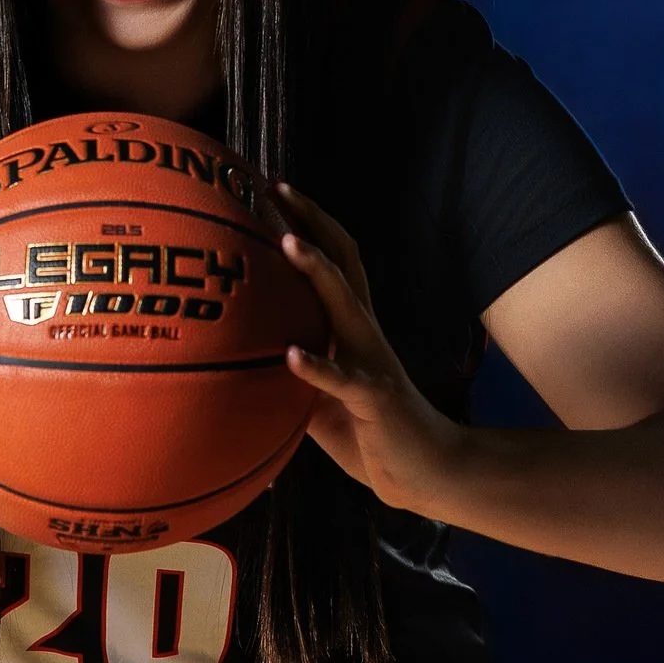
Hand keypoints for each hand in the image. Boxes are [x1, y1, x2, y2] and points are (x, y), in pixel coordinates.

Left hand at [274, 181, 461, 511]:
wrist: (423, 474)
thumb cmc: (369, 434)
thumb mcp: (317, 401)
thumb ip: (288, 377)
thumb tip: (240, 365)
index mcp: (351, 329)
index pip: (332, 262)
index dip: (306, 224)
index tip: (272, 192)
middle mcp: (365, 332)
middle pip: (342, 261)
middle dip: (311, 222)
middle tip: (276, 189)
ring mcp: (372, 361)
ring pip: (345, 305)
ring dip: (316, 272)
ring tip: (287, 243)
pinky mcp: (375, 398)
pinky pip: (343, 379)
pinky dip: (318, 367)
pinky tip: (292, 356)